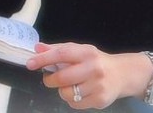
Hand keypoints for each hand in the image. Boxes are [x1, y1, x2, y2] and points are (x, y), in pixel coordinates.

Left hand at [26, 43, 152, 109]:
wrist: (121, 74)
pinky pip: (75, 104)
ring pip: (67, 93)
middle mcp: (93, 68)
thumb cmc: (95, 60)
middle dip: (50, 80)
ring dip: (62, 90)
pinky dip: (72, 100)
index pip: (61, 54)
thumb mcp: (79, 50)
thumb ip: (57, 49)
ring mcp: (97, 85)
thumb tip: (37, 48)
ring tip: (69, 85)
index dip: (44, 59)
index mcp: (86, 52)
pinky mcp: (100, 100)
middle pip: (62, 78)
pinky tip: (79, 92)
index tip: (30, 63)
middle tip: (49, 78)